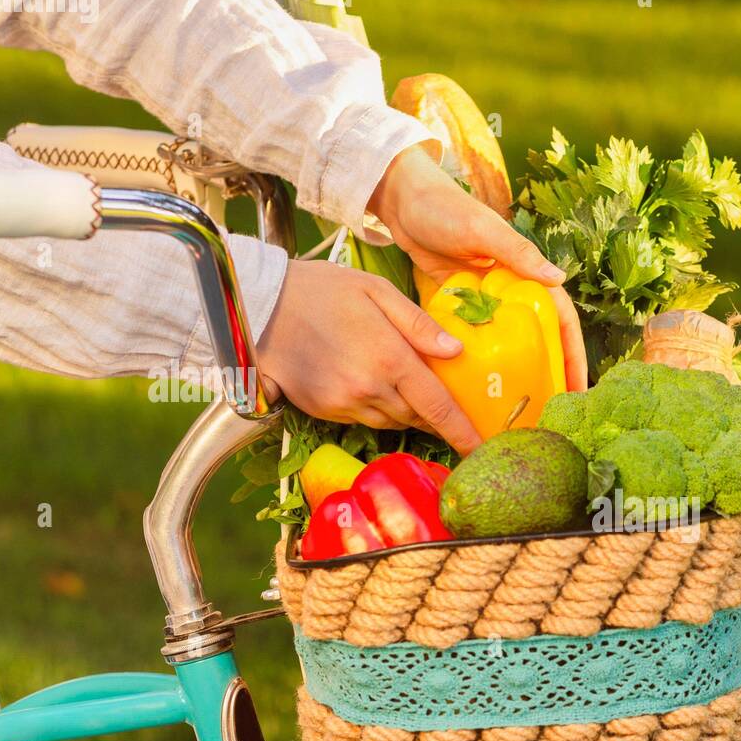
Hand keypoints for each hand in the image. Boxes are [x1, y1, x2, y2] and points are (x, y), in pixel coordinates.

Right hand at [256, 259, 482, 452]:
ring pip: (393, 422)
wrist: (257, 304)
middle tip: (448, 404)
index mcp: (390, 358)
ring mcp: (344, 404)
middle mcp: (369, 389)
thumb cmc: (321, 289)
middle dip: (436, 416)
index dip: (463, 433)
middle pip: (418, 418)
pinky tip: (371, 384)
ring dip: (408, 412)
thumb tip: (457, 351)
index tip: (483, 451)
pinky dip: (378, 409)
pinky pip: (364, 420)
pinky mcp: (323, 411)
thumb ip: (419, 324)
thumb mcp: (376, 290)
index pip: (438, 407)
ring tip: (409, 389)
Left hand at [368, 141, 588, 390]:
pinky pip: (479, 343)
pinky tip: (479, 392)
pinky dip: (482, 366)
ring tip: (520, 412)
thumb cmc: (446, 208)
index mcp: (528, 275)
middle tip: (551, 414)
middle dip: (550, 376)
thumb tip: (559, 278)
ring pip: (511, 347)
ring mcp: (488, 305)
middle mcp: (513, 294)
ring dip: (518, 376)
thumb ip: (519, 254)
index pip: (561, 321)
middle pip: (541, 341)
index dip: (572, 356)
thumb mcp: (483, 230)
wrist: (403, 203)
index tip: (578, 389)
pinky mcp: (462, 309)